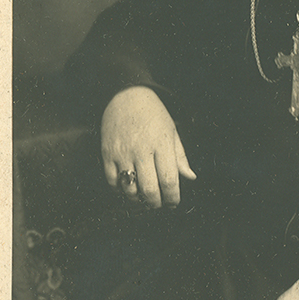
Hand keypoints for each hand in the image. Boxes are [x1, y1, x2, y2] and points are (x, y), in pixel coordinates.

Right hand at [101, 86, 195, 207]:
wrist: (126, 95)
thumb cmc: (153, 114)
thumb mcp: (172, 131)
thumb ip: (180, 156)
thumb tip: (190, 177)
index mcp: (162, 144)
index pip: (169, 180)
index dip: (172, 197)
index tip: (174, 202)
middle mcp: (142, 150)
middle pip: (149, 189)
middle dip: (156, 202)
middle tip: (158, 204)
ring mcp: (122, 152)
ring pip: (129, 188)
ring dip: (138, 198)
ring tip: (143, 197)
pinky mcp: (107, 153)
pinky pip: (112, 181)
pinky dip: (120, 189)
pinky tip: (128, 187)